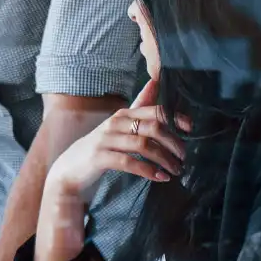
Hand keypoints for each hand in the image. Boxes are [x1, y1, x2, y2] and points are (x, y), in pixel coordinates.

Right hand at [43, 79, 188, 207]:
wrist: (70, 170)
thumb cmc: (101, 148)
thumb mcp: (120, 126)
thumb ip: (139, 107)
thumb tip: (155, 82)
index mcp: (123, 114)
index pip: (154, 110)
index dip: (175, 118)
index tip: (190, 129)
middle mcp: (115, 123)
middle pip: (152, 127)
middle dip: (173, 142)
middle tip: (184, 157)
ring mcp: (106, 140)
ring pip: (144, 145)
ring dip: (164, 159)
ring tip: (176, 170)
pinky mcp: (100, 157)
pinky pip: (129, 162)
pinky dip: (148, 171)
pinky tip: (160, 178)